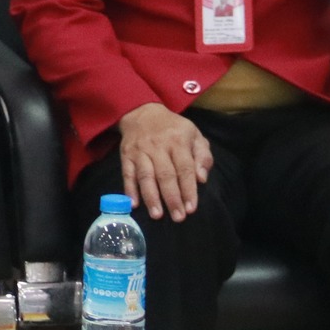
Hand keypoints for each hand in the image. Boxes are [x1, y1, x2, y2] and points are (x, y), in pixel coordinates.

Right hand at [117, 103, 212, 221]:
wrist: (142, 112)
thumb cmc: (173, 128)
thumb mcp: (194, 134)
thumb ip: (203, 156)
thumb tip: (202, 178)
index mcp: (178, 141)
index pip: (185, 169)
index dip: (188, 189)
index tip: (191, 208)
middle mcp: (158, 146)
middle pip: (165, 175)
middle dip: (172, 198)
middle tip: (178, 217)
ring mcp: (140, 151)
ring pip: (146, 176)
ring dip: (151, 197)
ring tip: (157, 215)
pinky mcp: (126, 155)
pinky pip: (127, 174)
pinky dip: (129, 189)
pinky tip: (134, 204)